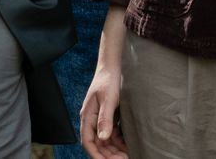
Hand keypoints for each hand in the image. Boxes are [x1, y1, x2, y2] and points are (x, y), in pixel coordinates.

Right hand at [80, 7, 129, 158]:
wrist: (113, 66)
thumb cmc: (108, 80)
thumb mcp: (108, 99)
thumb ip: (105, 119)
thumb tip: (103, 138)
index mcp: (87, 117)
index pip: (88, 142)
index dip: (96, 155)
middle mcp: (92, 120)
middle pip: (98, 144)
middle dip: (108, 155)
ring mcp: (100, 118)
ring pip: (105, 140)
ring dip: (114, 150)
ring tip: (127, 155)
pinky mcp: (109, 116)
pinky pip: (112, 134)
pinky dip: (118, 141)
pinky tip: (127, 146)